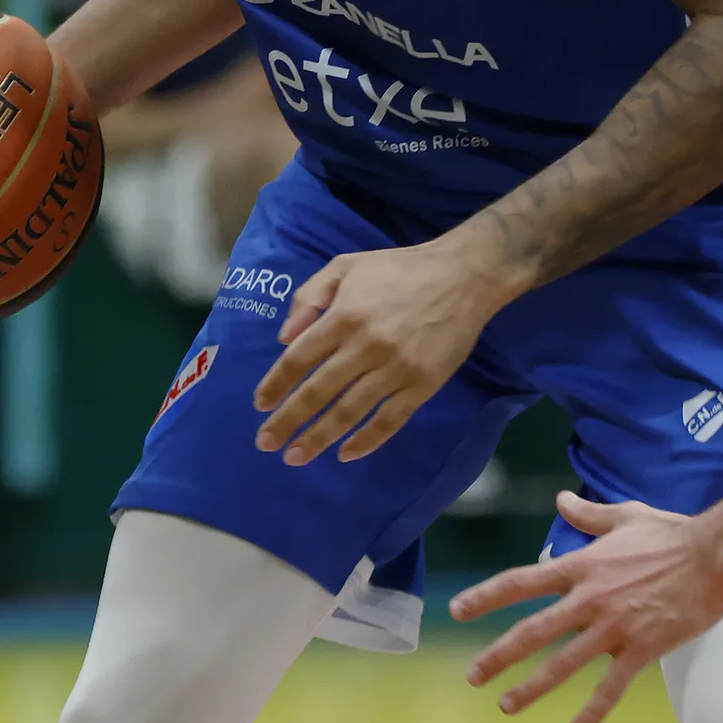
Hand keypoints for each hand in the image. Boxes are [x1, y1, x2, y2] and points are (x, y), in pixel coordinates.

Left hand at [252, 235, 508, 465]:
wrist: (463, 276)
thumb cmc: (398, 269)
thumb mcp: (346, 265)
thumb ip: (310, 296)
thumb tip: (284, 338)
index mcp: (344, 316)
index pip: (299, 359)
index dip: (275, 384)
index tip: (259, 405)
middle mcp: (366, 345)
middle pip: (318, 391)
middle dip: (287, 421)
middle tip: (266, 443)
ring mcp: (396, 369)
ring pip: (350, 412)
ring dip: (319, 438)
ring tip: (295, 456)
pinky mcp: (422, 384)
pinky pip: (390, 420)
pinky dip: (367, 441)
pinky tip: (346, 453)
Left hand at [450, 492, 722, 722]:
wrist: (714, 556)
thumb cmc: (671, 533)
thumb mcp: (625, 516)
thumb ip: (588, 514)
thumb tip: (562, 499)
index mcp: (582, 566)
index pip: (522, 581)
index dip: (487, 597)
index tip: (457, 611)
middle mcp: (590, 598)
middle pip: (533, 631)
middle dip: (498, 655)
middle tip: (472, 676)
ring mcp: (614, 627)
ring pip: (563, 663)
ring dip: (531, 687)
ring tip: (506, 705)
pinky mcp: (641, 649)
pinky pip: (611, 687)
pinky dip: (591, 711)